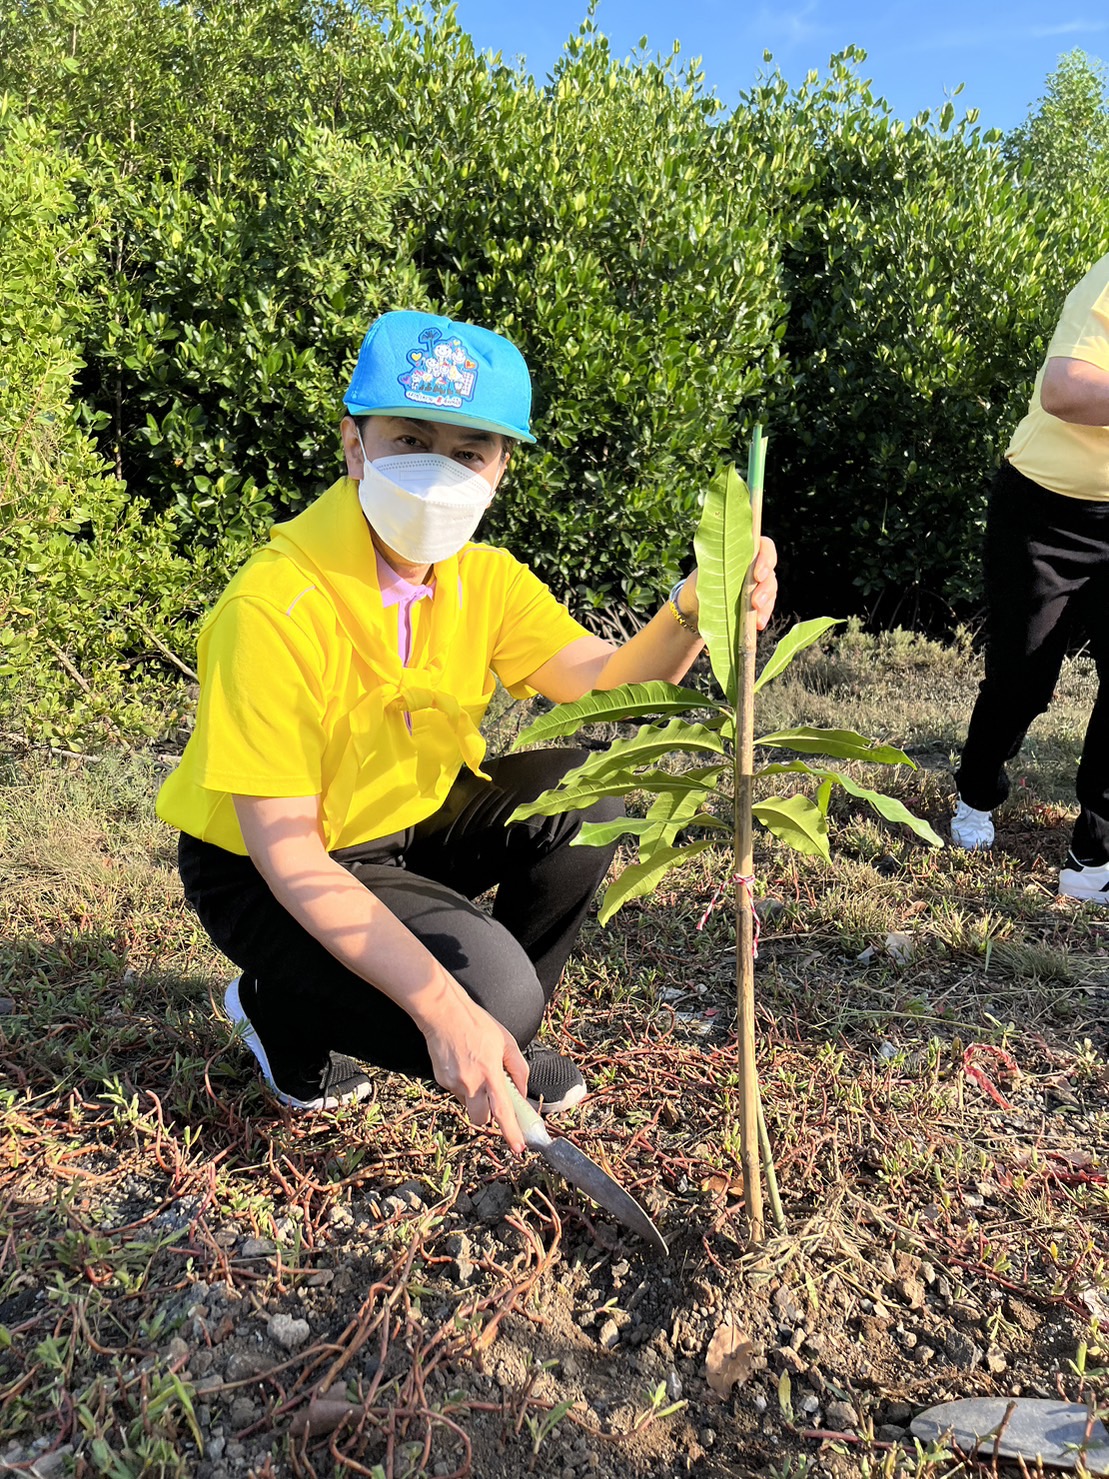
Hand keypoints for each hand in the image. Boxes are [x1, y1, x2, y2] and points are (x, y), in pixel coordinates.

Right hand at [423, 990, 529, 1153]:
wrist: (443, 1013)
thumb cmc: (476, 1023)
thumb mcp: (507, 1042)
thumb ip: (518, 1069)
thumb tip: (521, 1091)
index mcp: (490, 1073)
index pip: (502, 1111)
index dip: (511, 1132)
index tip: (518, 1148)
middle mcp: (471, 1083)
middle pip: (481, 1119)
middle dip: (489, 1114)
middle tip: (493, 1096)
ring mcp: (453, 1084)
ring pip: (468, 1104)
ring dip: (475, 1096)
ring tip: (475, 1069)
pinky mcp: (441, 1081)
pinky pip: (456, 1092)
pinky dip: (463, 1084)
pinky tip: (463, 1063)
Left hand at [680, 536, 777, 632]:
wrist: (695, 604)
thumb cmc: (701, 582)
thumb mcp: (706, 574)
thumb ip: (719, 571)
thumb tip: (724, 580)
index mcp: (744, 552)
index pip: (764, 548)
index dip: (766, 559)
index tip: (757, 576)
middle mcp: (755, 566)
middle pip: (770, 573)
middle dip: (765, 588)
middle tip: (756, 602)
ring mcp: (758, 584)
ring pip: (770, 590)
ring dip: (766, 604)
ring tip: (757, 619)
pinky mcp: (758, 602)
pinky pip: (766, 607)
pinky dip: (763, 615)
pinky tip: (758, 625)